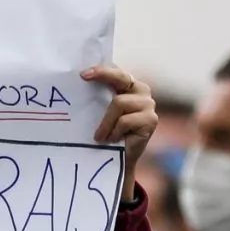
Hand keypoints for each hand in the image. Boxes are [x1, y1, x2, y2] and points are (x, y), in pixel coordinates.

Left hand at [82, 64, 155, 197]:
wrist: (119, 160)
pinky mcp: (151, 119)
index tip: (82, 74)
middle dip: (103, 74)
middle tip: (84, 77)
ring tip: (100, 136)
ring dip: (105, 122)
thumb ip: (97, 97)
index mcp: (128, 85)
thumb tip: (78, 83)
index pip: (115, 71)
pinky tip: (113, 139)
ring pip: (119, 102)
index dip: (101, 70)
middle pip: (120, 77)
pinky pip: (125, 120)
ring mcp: (148, 104)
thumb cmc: (107, 134)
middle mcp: (141, 90)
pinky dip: (114, 131)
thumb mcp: (100, 112)